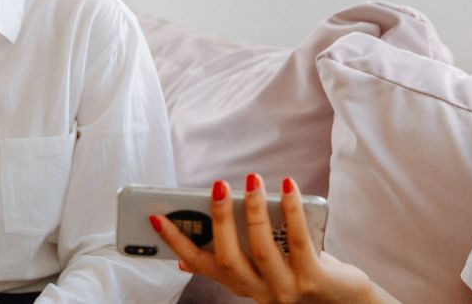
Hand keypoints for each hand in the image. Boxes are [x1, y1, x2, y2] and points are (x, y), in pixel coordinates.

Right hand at [153, 174, 392, 303]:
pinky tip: (288, 186)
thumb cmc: (299, 278)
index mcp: (242, 286)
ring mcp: (285, 289)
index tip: (158, 218)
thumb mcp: (261, 275)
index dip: (178, 244)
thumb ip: (232, 266)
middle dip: (219, 220)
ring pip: (261, 249)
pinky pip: (299, 241)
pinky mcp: (314, 280)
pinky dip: (291, 210)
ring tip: (251, 180)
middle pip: (228, 258)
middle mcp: (259, 292)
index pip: (202, 266)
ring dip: (254, 210)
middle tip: (218, 186)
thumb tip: (186, 261)